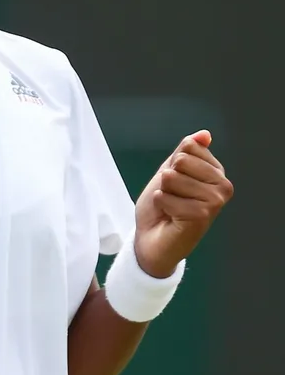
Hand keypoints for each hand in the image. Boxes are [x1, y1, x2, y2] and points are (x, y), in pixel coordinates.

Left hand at [134, 129, 233, 277]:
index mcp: (216, 172)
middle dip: (167, 179)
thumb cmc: (161, 208)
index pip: (189, 147)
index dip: (172, 164)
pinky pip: (166, 196)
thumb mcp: (169, 172)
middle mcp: (222, 186)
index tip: (175, 184)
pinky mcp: (202, 215)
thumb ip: (185, 152)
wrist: (151, 240)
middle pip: (181, 160)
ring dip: (163, 193)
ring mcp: (215, 201)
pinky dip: (161, 205)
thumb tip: (204, 134)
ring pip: (173, 178)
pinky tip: (169, 217)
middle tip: (172, 197)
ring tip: (171, 208)